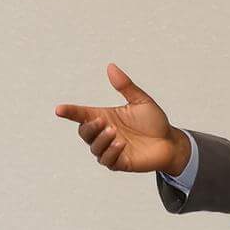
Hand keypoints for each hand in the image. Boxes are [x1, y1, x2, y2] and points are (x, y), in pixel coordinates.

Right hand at [54, 64, 190, 176]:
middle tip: (102, 122)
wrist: (170, 141)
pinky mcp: (119, 163)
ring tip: (115, 133)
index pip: (82, 115)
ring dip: (101, 140)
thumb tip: (110, 66)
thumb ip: (125, 86)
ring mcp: (111, 149)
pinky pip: (107, 160)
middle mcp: (105, 134)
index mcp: (105, 117)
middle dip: (89, 128)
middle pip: (84, 133)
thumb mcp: (141, 100)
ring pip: (94, 148)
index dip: (70, 112)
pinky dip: (111, 152)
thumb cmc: (154, 121)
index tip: (59, 109)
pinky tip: (121, 145)